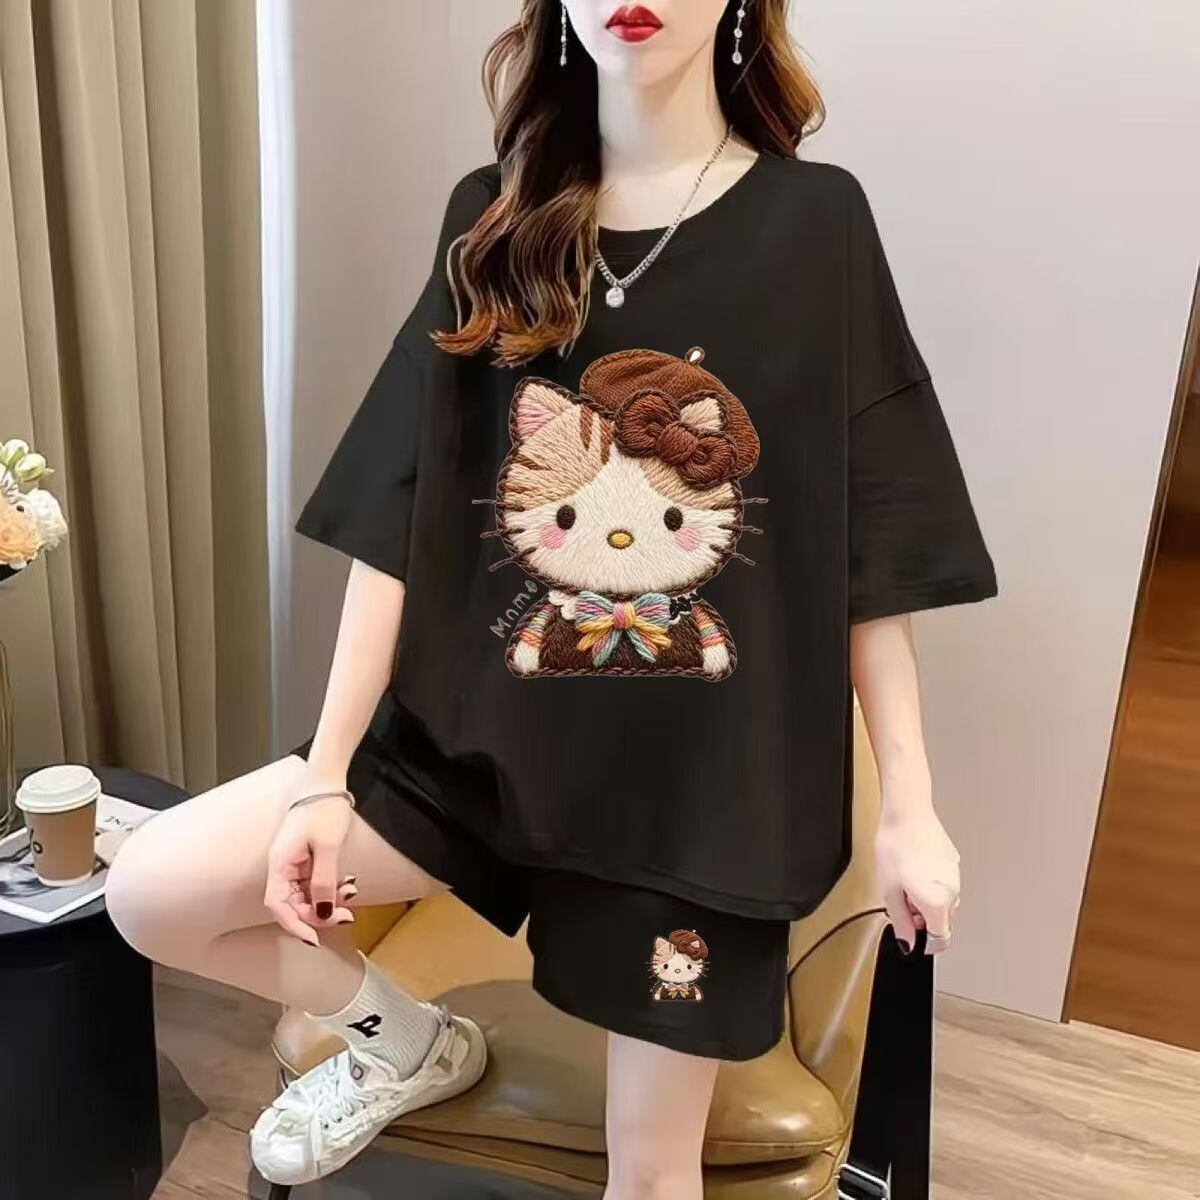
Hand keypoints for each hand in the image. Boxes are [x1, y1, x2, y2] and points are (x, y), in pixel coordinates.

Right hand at [264, 771, 358, 945]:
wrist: (326, 781)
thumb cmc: (324, 809)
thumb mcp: (329, 847)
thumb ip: (324, 881)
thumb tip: (321, 913)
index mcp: (280, 863)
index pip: (278, 905)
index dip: (295, 925)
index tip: (314, 940)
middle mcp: (281, 866)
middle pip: (293, 904)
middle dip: (319, 914)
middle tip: (347, 915)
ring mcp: (292, 863)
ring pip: (305, 896)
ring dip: (327, 901)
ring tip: (351, 893)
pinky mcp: (304, 860)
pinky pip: (313, 884)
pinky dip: (329, 888)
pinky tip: (348, 885)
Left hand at [875, 797, 960, 956]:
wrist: (907, 814)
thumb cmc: (896, 846)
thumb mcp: (889, 890)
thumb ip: (901, 921)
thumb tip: (907, 942)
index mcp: (938, 902)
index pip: (941, 938)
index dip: (925, 942)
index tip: (912, 936)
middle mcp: (953, 891)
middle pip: (942, 920)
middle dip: (922, 919)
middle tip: (901, 902)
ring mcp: (955, 876)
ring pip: (944, 902)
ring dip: (927, 902)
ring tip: (905, 882)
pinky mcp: (953, 863)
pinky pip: (945, 884)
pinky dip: (932, 885)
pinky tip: (914, 869)